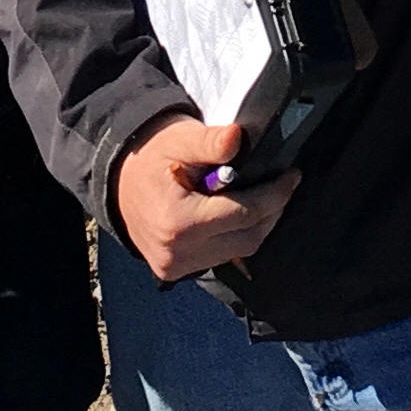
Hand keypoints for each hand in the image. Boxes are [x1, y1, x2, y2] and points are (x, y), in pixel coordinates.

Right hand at [111, 116, 289, 282]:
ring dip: (257, 225)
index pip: (244, 213)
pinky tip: (241, 214)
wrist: (118, 180)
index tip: (292, 175)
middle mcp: (176, 252)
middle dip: (272, 210)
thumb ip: (210, 142)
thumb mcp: (180, 139)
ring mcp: (175, 266)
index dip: (275, 194)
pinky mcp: (174, 272)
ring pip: (237, 251)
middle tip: (284, 185)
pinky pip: (219, 257)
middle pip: (247, 237)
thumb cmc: (152, 156)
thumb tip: (237, 138)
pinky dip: (236, 236)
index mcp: (178, 221)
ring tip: (264, 197)